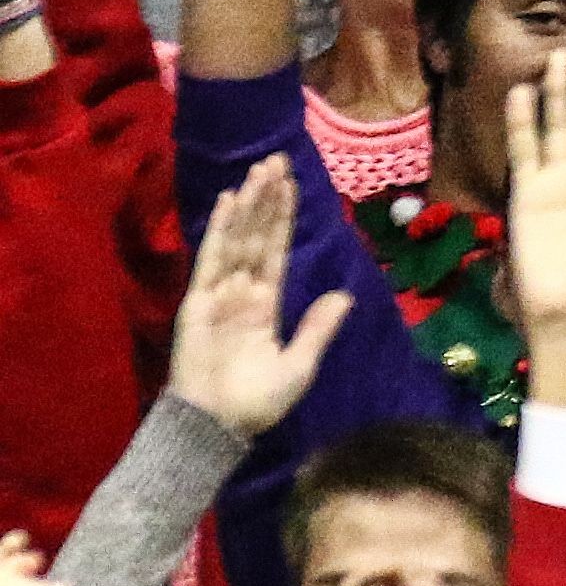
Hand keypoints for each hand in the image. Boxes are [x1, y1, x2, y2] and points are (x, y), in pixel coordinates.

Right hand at [164, 162, 357, 434]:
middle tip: (276, 160)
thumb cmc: (258, 402)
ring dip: (249, 205)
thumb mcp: (301, 363)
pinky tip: (230, 201)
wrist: (218, 426)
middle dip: (267, 199)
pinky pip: (211, 260)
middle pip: (258, 236)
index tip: (291, 185)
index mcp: (266, 305)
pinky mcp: (198, 302)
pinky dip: (222, 230)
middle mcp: (243, 292)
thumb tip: (347, 295)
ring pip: (238, 239)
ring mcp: (219, 294)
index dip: (283, 218)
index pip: (277, 250)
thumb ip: (319, 327)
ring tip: (260, 170)